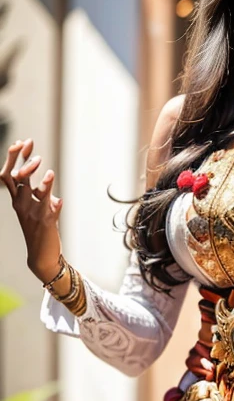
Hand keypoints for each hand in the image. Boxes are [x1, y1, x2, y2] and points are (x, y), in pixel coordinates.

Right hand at [0, 138, 63, 280]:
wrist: (42, 257)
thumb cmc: (40, 232)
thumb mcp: (37, 209)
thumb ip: (41, 196)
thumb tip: (49, 184)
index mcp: (18, 200)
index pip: (10, 175)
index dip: (13, 157)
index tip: (22, 143)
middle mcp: (22, 205)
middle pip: (16, 177)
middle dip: (21, 159)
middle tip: (29, 144)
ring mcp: (32, 213)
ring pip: (32, 191)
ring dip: (39, 179)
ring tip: (47, 169)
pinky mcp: (45, 222)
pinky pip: (48, 207)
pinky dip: (52, 198)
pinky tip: (56, 190)